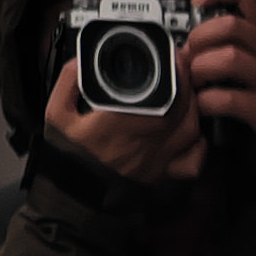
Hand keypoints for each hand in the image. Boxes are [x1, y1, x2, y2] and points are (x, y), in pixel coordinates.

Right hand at [43, 0, 255, 191]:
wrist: (73, 199)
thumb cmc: (67, 158)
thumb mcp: (56, 115)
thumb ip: (68, 82)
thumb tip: (81, 60)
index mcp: (122, 122)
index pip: (163, 92)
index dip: (176, 71)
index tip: (175, 56)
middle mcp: (146, 141)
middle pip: (185, 107)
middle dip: (188, 83)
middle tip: (182, 69)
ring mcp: (158, 159)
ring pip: (193, 129)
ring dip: (194, 107)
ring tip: (187, 93)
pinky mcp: (162, 175)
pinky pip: (193, 161)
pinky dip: (199, 144)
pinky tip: (191, 132)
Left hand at [180, 0, 255, 134]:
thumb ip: (234, 39)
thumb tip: (189, 36)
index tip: (196, 2)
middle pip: (231, 25)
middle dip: (200, 37)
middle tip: (190, 53)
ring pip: (229, 58)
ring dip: (201, 68)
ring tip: (196, 79)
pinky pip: (226, 99)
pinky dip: (205, 101)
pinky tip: (204, 104)